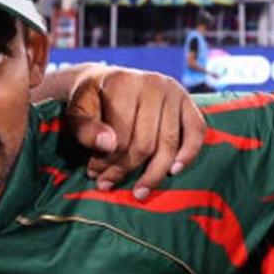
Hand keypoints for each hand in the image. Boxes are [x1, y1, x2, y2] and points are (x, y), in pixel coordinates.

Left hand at [64, 67, 204, 199]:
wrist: (105, 81)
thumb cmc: (90, 101)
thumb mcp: (77, 113)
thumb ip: (86, 129)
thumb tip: (109, 145)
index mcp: (124, 83)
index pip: (121, 135)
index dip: (107, 161)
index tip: (94, 174)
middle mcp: (153, 84)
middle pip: (145, 143)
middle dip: (125, 168)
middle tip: (108, 183)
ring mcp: (174, 91)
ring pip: (168, 143)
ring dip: (153, 173)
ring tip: (139, 192)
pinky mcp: (188, 101)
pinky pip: (196, 130)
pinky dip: (189, 153)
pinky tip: (173, 171)